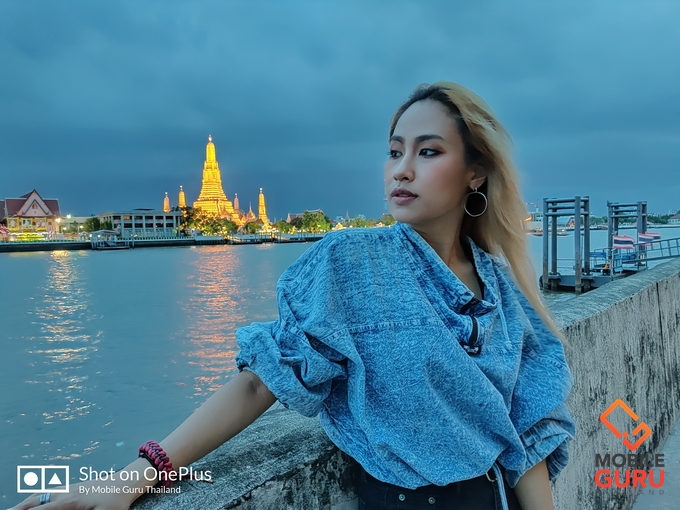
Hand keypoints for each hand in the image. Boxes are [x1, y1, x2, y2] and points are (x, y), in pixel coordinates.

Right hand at [8, 479, 134, 509]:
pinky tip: (33, 503)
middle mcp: (65, 493)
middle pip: (36, 501)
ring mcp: (68, 488)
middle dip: (20, 508)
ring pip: (40, 495)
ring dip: (25, 504)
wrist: (127, 481)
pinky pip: (48, 493)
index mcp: (70, 502)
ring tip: (14, 509)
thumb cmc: (117, 501)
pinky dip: (35, 498)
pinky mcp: (72, 488)